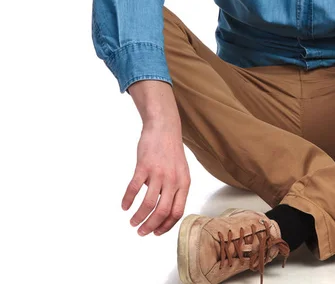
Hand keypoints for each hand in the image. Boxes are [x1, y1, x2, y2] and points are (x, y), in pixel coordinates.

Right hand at [121, 121, 190, 235]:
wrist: (164, 127)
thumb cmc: (171, 151)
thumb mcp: (181, 171)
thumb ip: (175, 190)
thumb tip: (164, 212)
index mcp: (184, 183)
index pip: (177, 212)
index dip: (166, 226)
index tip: (156, 233)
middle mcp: (173, 180)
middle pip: (162, 212)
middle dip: (150, 226)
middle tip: (141, 232)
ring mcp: (158, 173)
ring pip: (148, 204)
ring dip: (139, 217)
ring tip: (132, 222)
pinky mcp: (144, 166)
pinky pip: (134, 188)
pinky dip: (128, 200)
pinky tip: (124, 206)